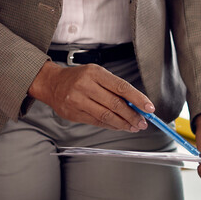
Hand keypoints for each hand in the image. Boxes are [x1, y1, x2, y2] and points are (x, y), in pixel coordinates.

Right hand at [27, 61, 148, 130]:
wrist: (52, 84)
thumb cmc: (78, 78)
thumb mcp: (96, 74)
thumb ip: (114, 88)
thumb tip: (136, 104)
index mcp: (94, 73)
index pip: (121, 87)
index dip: (137, 99)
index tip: (149, 108)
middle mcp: (85, 85)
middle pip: (115, 104)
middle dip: (132, 115)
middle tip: (142, 122)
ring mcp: (78, 100)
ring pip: (106, 115)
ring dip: (123, 123)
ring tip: (133, 127)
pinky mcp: (73, 113)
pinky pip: (97, 122)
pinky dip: (111, 125)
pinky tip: (119, 126)